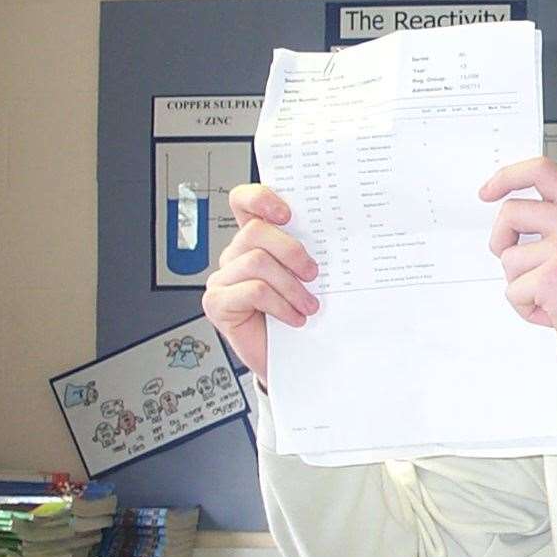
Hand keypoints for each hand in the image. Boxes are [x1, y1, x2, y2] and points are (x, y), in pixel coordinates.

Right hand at [200, 184, 320, 381]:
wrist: (293, 359)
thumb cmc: (301, 314)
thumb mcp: (309, 279)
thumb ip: (309, 254)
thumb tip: (339, 235)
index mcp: (256, 240)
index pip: (244, 202)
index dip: (260, 198)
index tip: (287, 212)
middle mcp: (235, 255)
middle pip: (255, 231)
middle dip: (292, 251)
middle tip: (314, 274)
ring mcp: (223, 278)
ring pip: (257, 262)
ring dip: (291, 286)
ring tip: (309, 305)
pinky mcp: (217, 302)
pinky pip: (253, 290)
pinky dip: (281, 305)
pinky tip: (294, 318)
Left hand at [481, 157, 556, 343]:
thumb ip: (556, 222)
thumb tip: (512, 217)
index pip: (541, 171)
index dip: (508, 177)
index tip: (488, 191)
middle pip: (511, 212)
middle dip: (500, 239)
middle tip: (513, 260)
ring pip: (508, 257)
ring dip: (519, 282)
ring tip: (547, 293)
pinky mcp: (552, 278)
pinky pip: (513, 290)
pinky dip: (525, 306)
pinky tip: (550, 309)